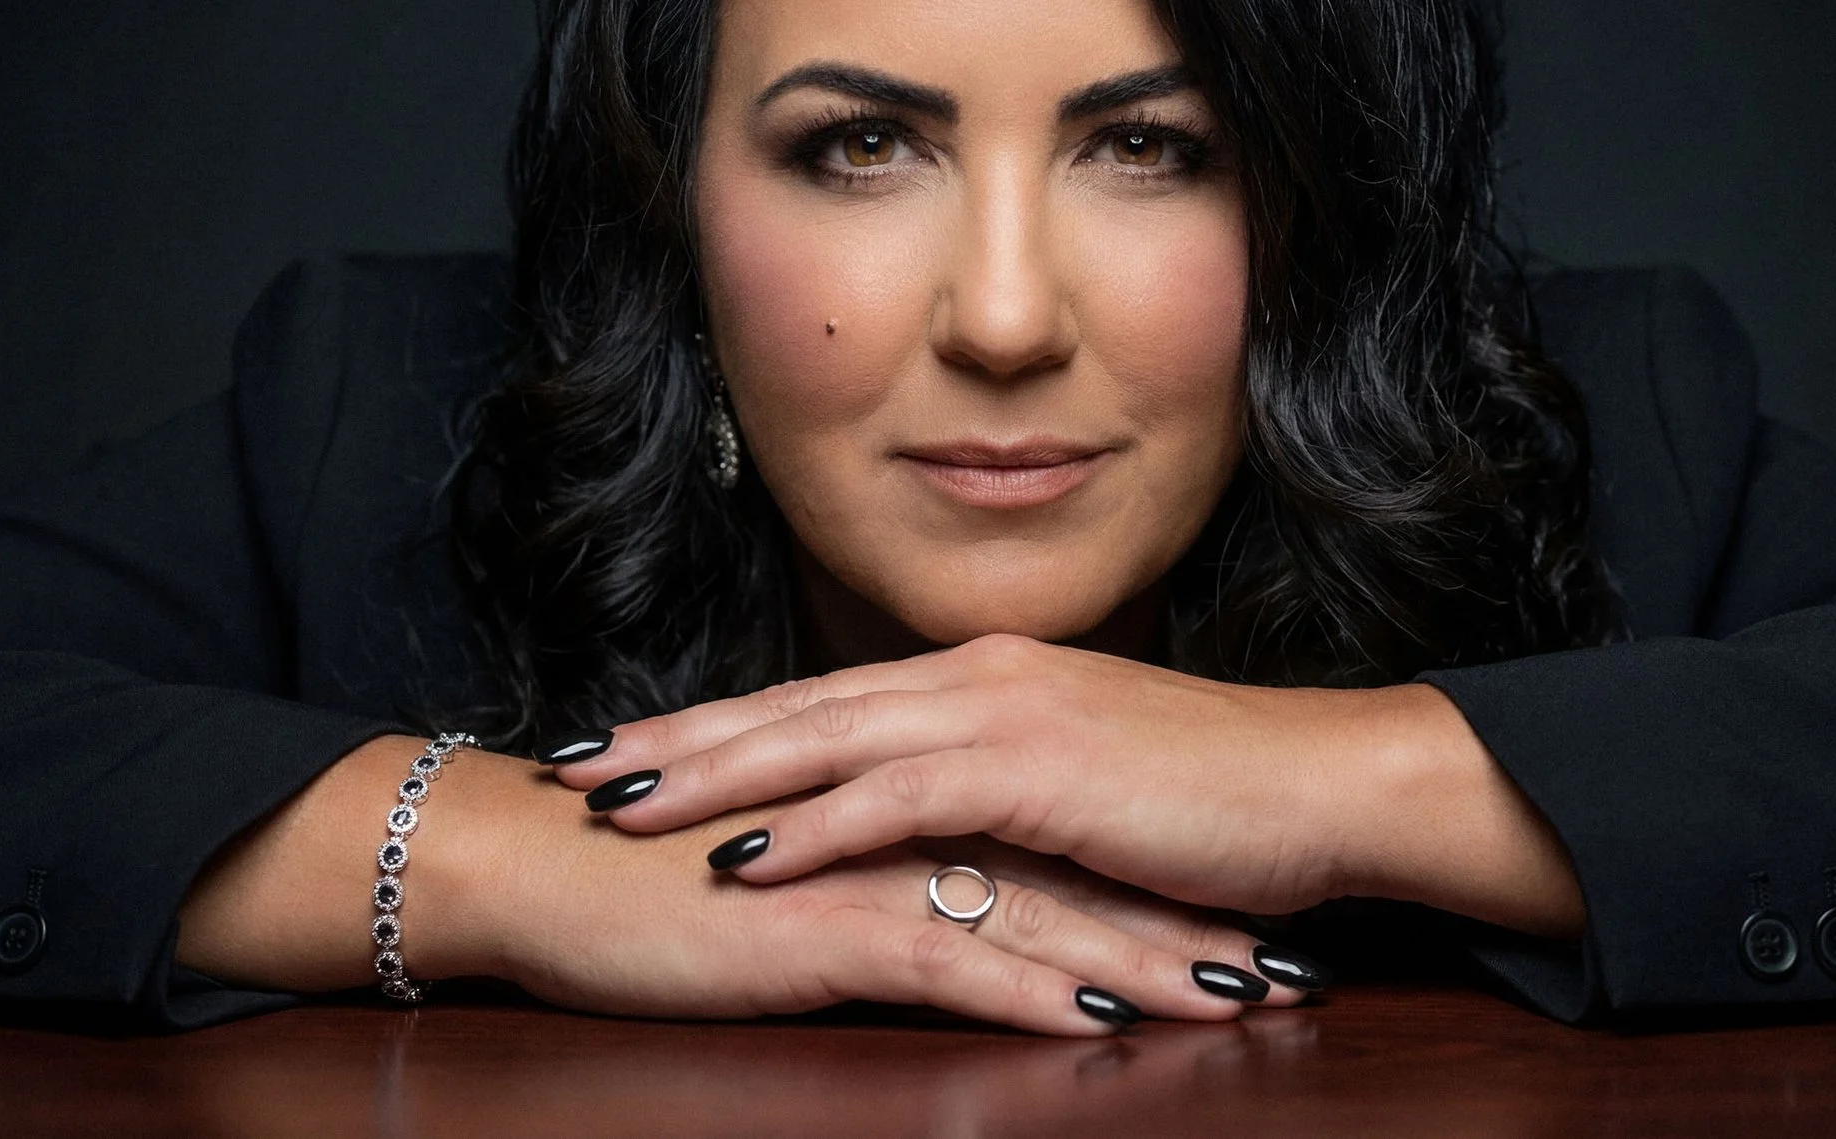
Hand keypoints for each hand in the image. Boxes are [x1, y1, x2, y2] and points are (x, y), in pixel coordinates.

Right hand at [183, 737, 1291, 1031]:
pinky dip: (1030, 996)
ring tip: (1239, 997)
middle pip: (1076, 880)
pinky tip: (1098, 1025)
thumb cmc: (664, 882)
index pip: (1057, 848)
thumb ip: (884, 879)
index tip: (1246, 919)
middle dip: (1182, 927)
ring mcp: (875, 869)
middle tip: (1287, 967)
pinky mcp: (830, 921)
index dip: (1152, 886)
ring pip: (1039, 917)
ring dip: (1142, 962)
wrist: (548, 866)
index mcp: (911, 809)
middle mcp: (911, 826)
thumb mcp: (803, 883)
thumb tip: (958, 911)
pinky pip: (952, 961)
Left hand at [554, 635, 1584, 935]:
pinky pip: (895, 802)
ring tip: (618, 809)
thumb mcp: (1093, 780)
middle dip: (682, 737)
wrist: (1332, 782)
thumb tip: (943, 819)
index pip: (826, 694)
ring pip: (823, 741)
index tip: (635, 742)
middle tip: (579, 764)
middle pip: (797, 705)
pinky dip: (811, 826)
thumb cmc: (1222, 797)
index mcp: (988, 674)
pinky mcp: (1034, 770)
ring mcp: (1005, 713)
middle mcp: (979, 675)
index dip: (724, 720)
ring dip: (713, 777)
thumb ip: (1008, 784)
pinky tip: (742, 858)